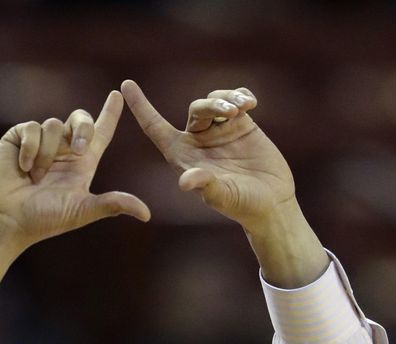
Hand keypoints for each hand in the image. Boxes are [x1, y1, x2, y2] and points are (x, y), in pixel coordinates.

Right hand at [0, 90, 149, 250]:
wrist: (7, 220)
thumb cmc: (44, 219)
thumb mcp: (82, 211)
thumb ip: (112, 205)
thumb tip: (147, 214)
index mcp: (81, 165)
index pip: (100, 133)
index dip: (110, 114)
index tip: (118, 95)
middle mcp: (63, 150)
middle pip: (81, 119)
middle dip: (83, 128)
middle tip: (78, 151)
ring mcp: (40, 142)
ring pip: (54, 125)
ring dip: (47, 155)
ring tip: (36, 178)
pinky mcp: (19, 137)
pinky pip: (32, 128)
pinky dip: (30, 150)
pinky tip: (23, 169)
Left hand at [121, 79, 295, 230]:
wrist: (271, 203)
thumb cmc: (243, 205)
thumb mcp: (223, 197)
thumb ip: (206, 186)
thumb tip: (185, 181)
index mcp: (183, 157)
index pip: (156, 128)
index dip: (141, 107)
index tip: (124, 85)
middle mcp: (198, 142)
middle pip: (195, 109)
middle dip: (211, 105)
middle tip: (230, 112)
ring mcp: (220, 132)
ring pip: (215, 101)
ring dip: (227, 99)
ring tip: (243, 109)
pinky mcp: (242, 125)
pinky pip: (236, 99)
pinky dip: (241, 96)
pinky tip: (250, 104)